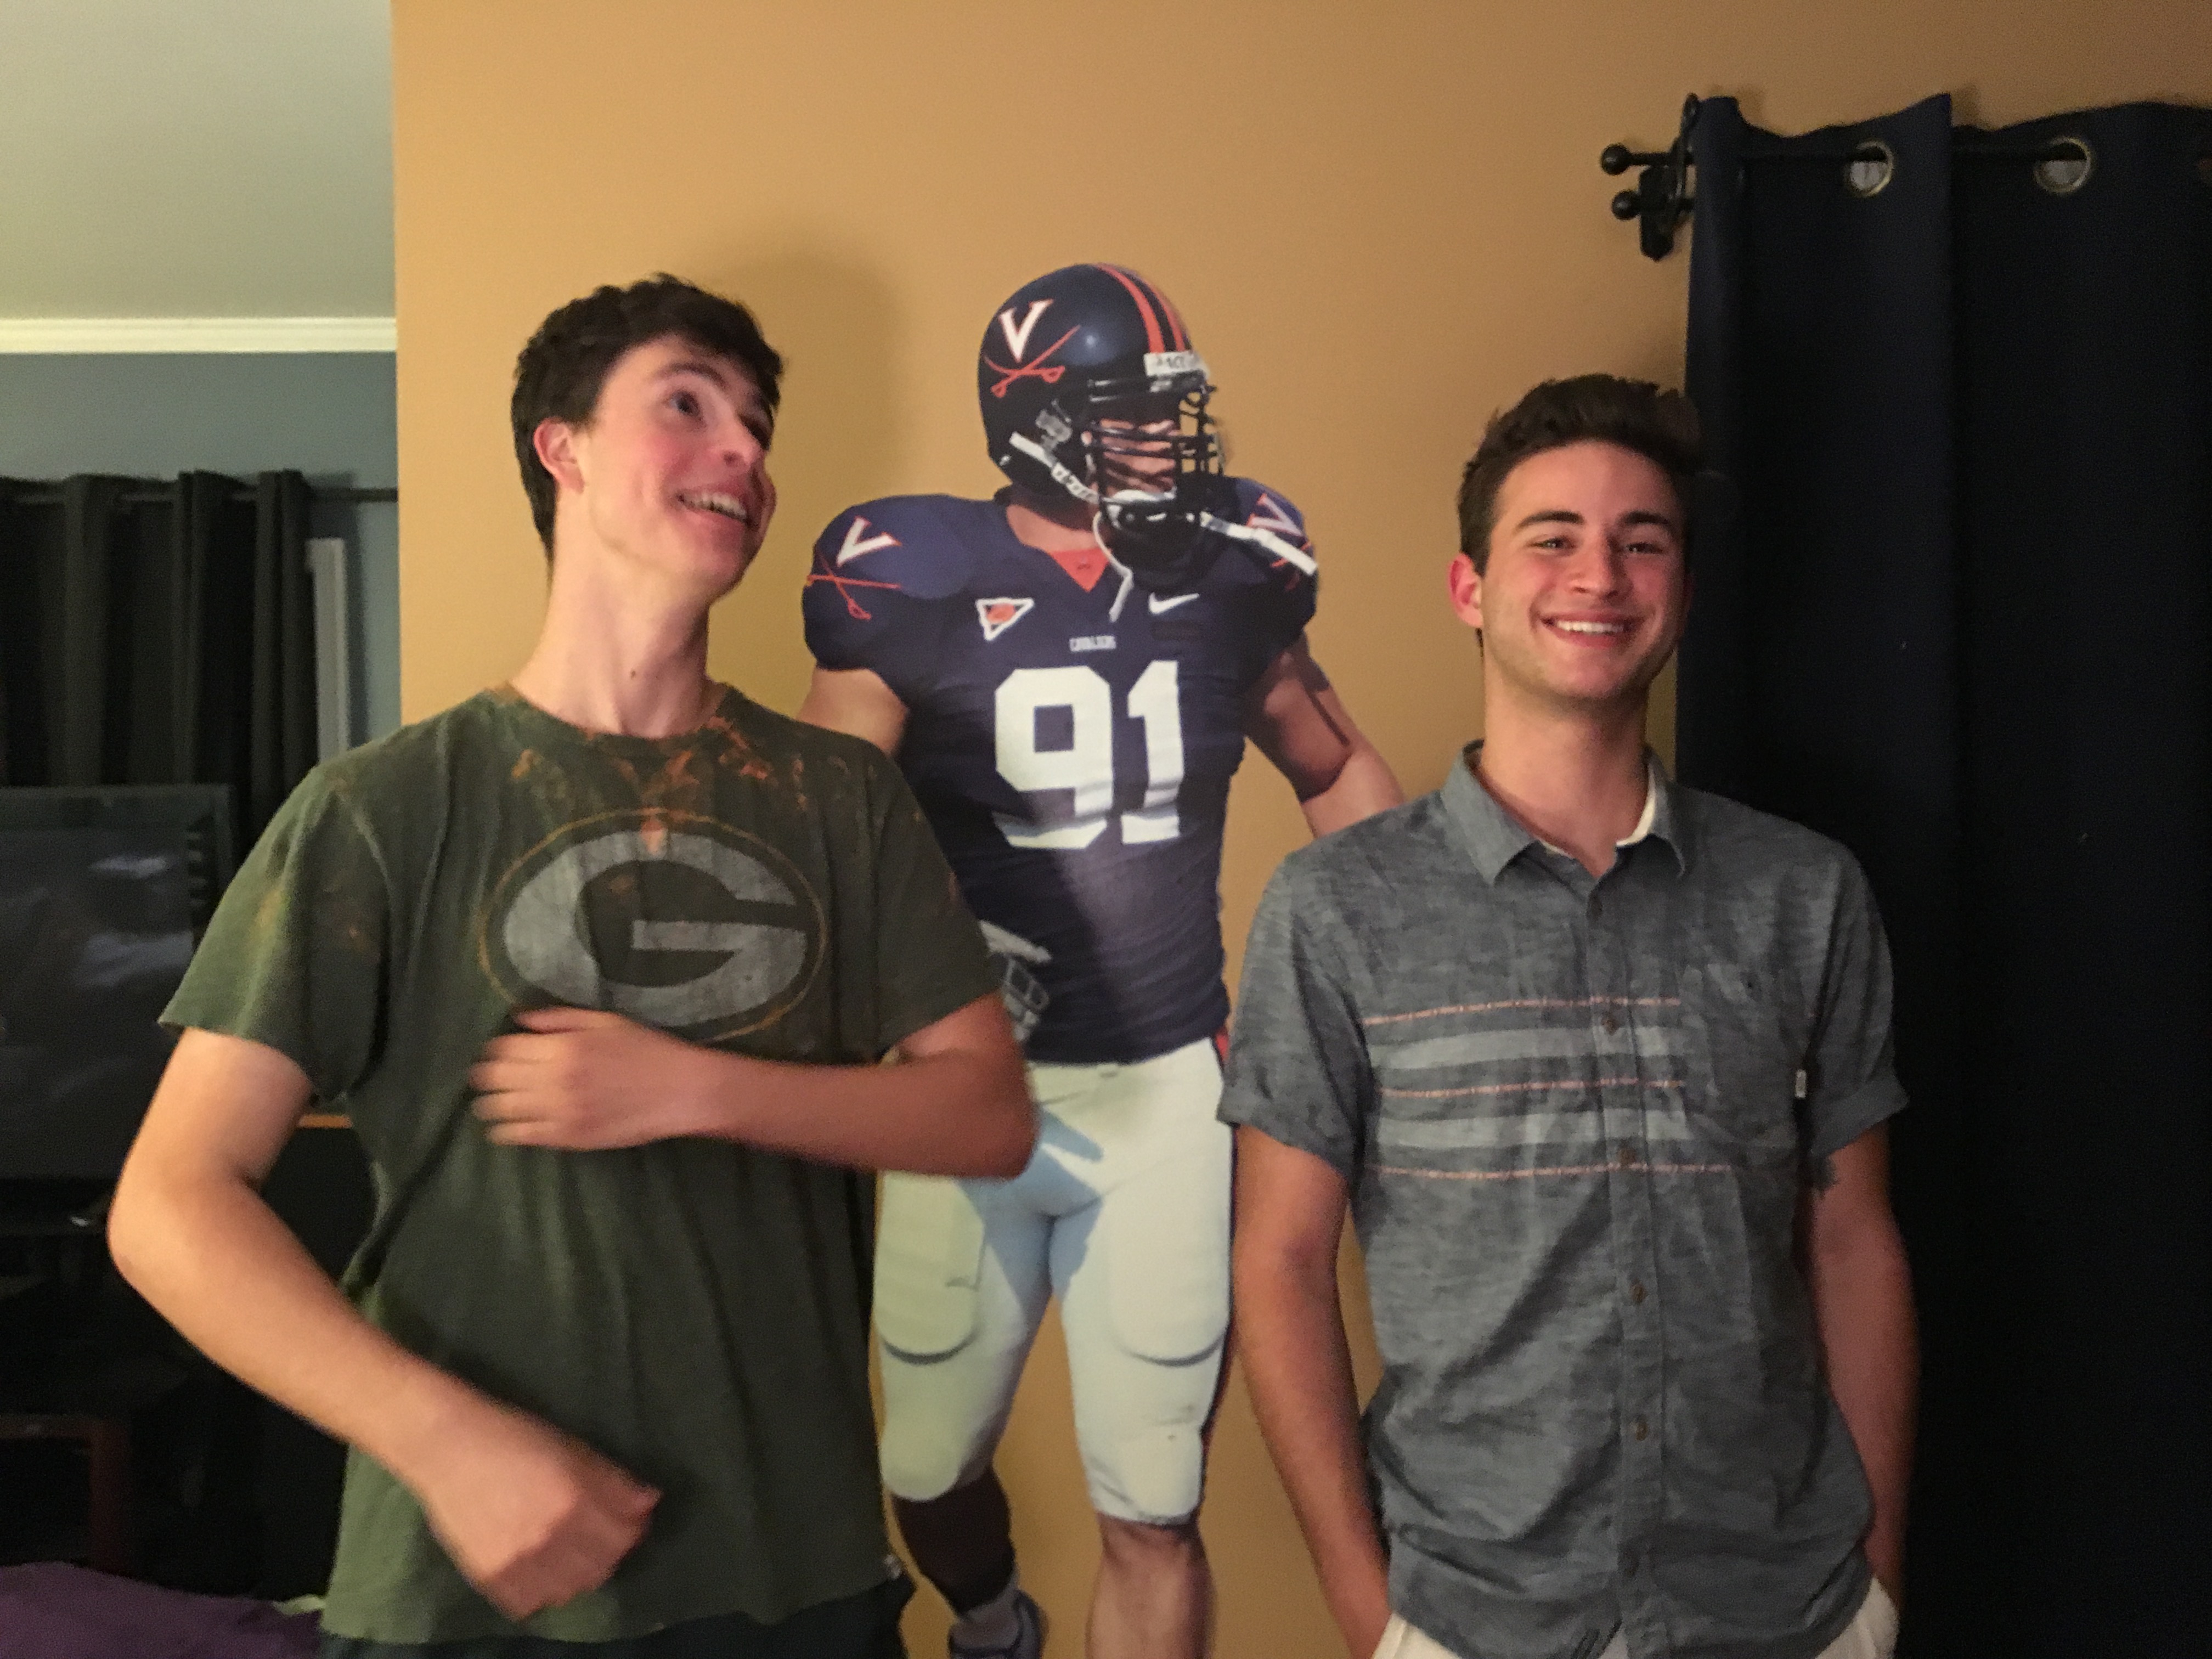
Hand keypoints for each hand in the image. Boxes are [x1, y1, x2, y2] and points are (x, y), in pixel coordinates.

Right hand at [409, 1397, 658, 1619]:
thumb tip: (650, 1502)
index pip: (626, 1536)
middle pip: (602, 1568)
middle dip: (606, 1552)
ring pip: (568, 1590)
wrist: (448, 1448)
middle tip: (593, 1535)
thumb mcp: (572, 1449)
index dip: (632, 1528)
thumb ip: (613, 1482)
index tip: (626, 1521)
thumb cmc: (515, 1437)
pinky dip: (539, 1590)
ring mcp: (518, 1561)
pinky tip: (535, 1566)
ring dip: (574, 1574)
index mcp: (575, 1499)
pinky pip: (529, 1603)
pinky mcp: (489, 1577)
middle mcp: (550, 1536)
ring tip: (562, 1551)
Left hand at [470, 1007, 713, 1149]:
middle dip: (486, 1077)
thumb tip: (519, 1019)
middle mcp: (555, 1079)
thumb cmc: (645, 1049)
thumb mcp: (605, 1021)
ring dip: (490, 1106)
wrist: (679, 1090)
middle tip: (483, 1078)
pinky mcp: (569, 1137)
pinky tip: (501, 1130)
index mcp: (563, 1046)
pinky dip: (507, 1132)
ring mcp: (560, 1111)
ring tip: (487, 1105)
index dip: (495, 1050)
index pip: (506, 1048)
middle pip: (498, 1078)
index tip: (494, 1053)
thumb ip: (558, 1019)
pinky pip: (524, 1136)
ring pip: (504, 1109)